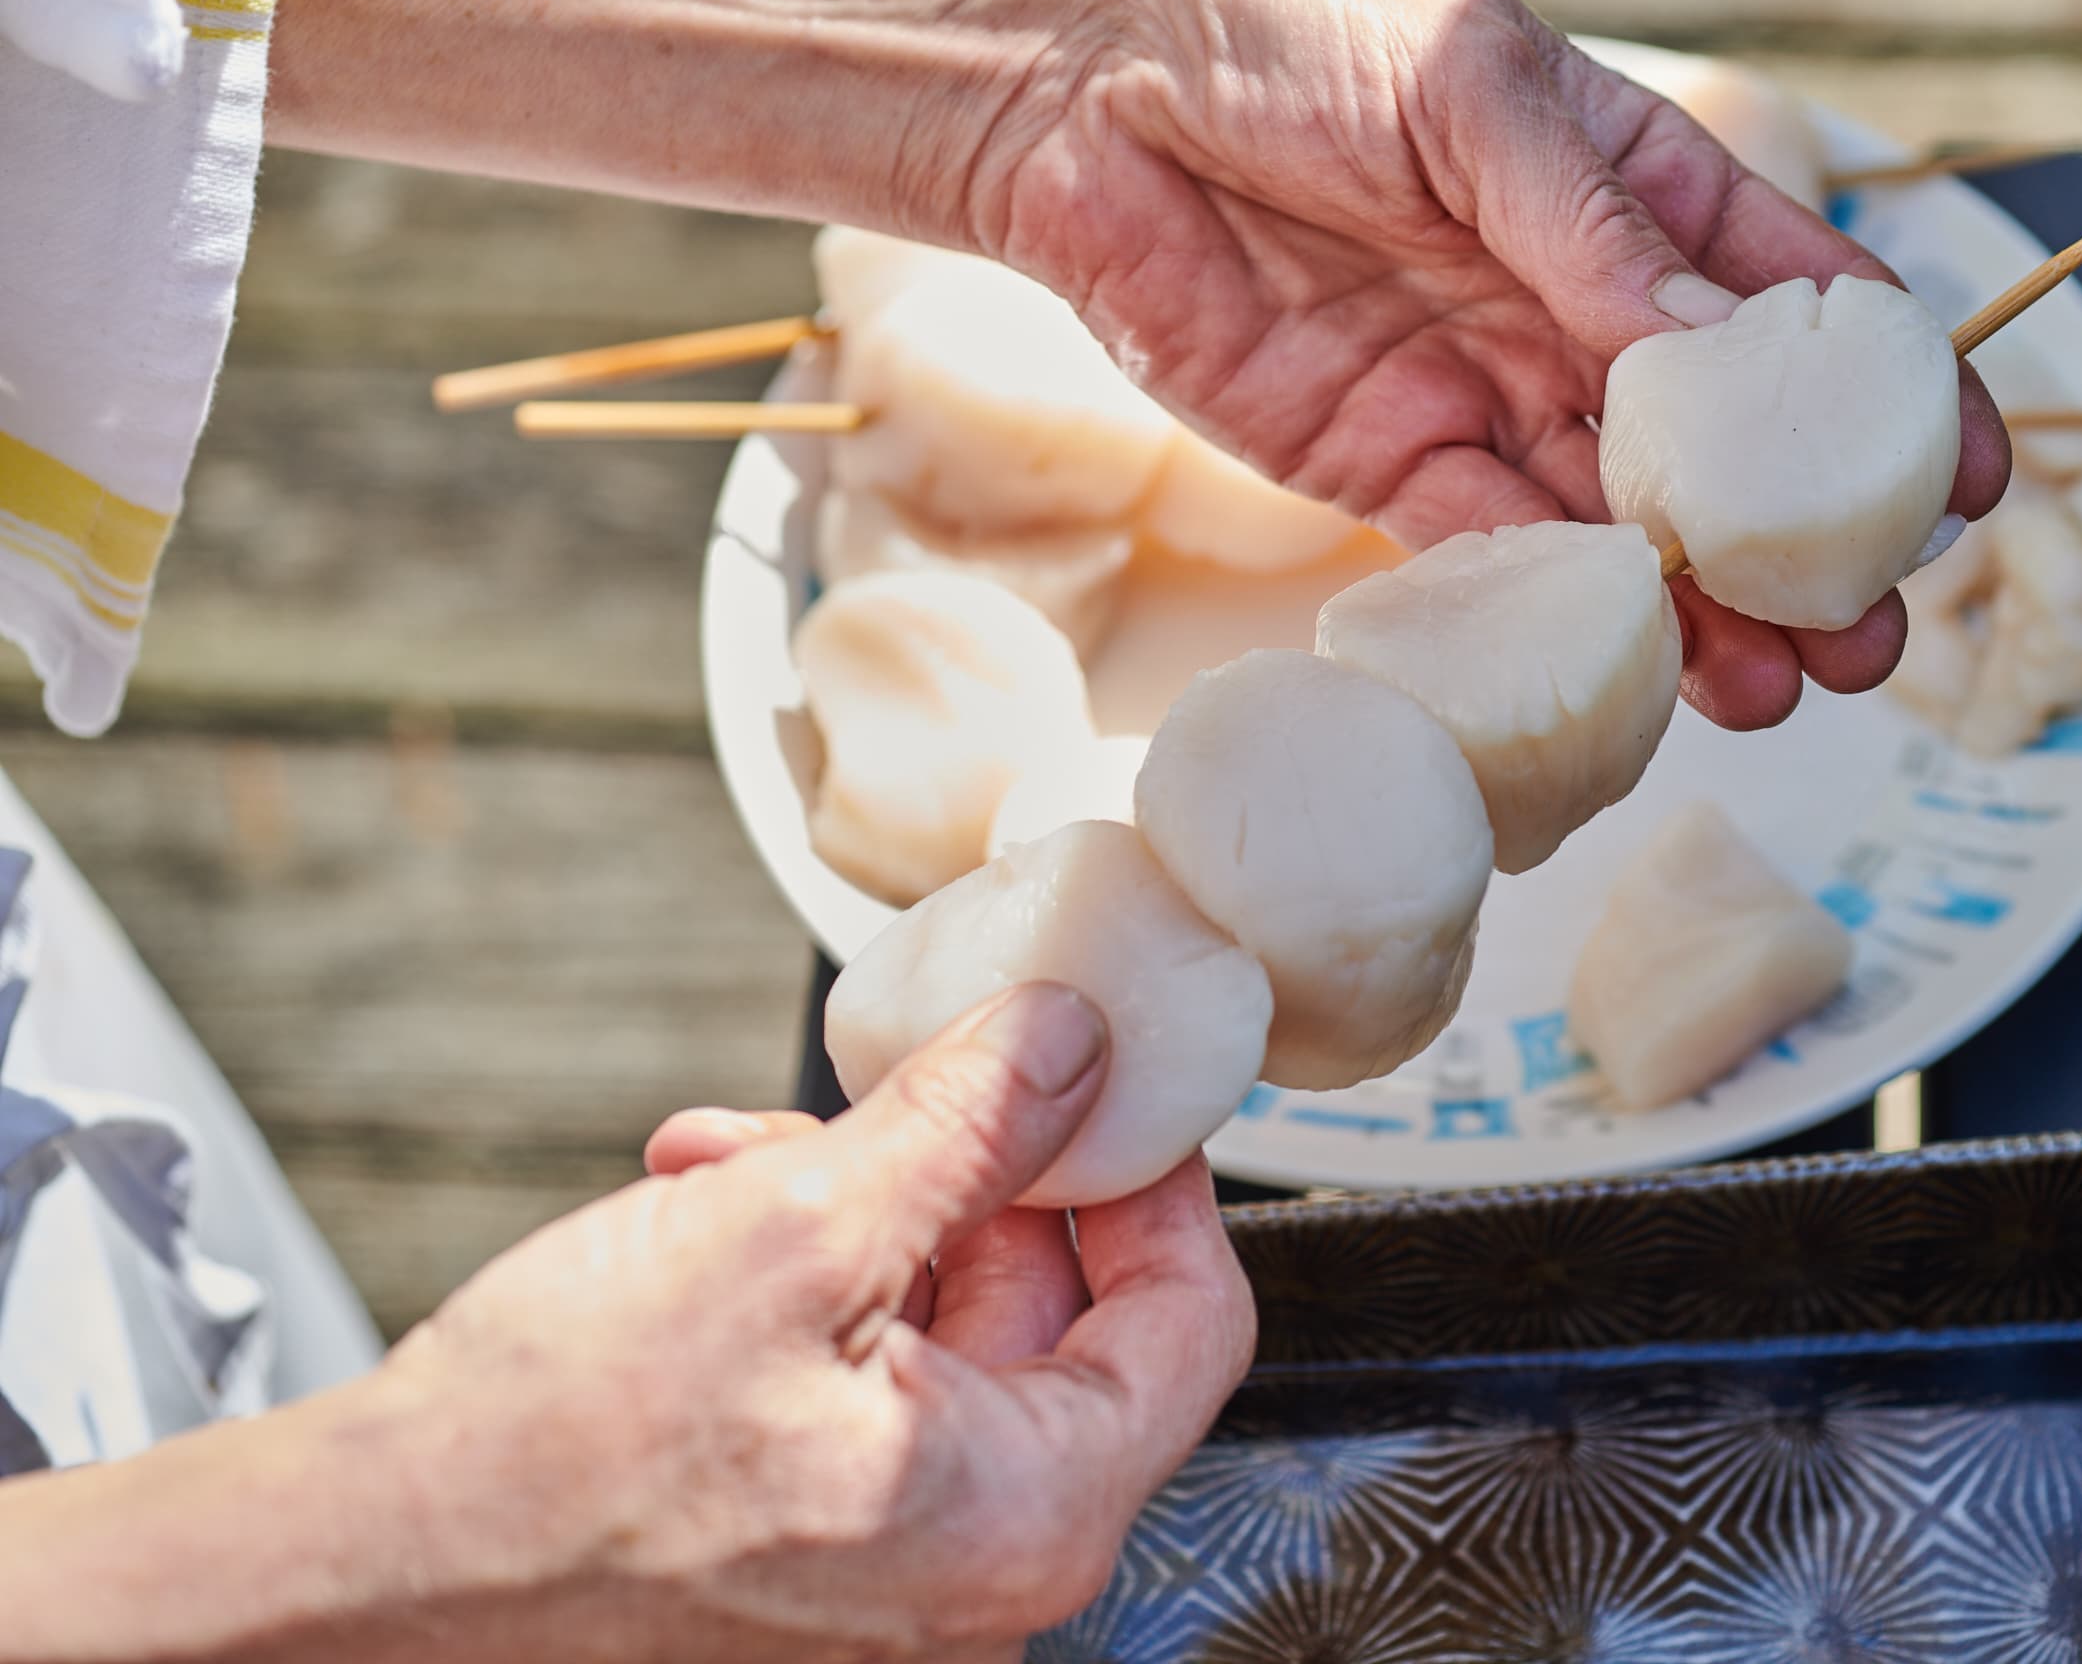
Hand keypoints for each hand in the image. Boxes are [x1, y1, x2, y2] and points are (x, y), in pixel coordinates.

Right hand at [0, 983, 1252, 1662]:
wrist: (364, 1568)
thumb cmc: (555, 1451)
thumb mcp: (796, 1228)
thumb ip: (968, 1125)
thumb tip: (1074, 1038)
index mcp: (1028, 1515)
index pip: (1191, 1319)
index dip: (1154, 1175)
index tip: (1100, 1079)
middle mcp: (984, 1565)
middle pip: (1063, 1314)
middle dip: (966, 1172)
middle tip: (896, 1086)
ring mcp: (897, 1566)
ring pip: (947, 1327)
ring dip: (861, 1205)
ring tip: (746, 1144)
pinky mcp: (813, 1545)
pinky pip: (867, 1380)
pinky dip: (807, 1277)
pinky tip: (706, 1197)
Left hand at [930, 0, 2009, 728]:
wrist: (1074, 93)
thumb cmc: (1281, 34)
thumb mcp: (1465, 93)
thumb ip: (1588, 232)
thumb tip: (1717, 361)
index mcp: (1628, 181)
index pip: (1795, 297)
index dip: (1893, 393)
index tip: (1973, 482)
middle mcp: (1574, 297)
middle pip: (1725, 444)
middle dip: (1806, 544)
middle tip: (1872, 639)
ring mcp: (1486, 386)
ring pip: (1624, 523)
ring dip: (1701, 609)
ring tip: (1779, 690)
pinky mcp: (1386, 463)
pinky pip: (1495, 553)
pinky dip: (1564, 614)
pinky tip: (1634, 672)